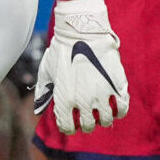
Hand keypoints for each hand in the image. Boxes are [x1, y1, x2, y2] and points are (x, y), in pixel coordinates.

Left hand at [35, 0, 129, 134]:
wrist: (82, 32)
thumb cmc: (61, 50)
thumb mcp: (46, 71)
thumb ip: (42, 92)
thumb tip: (37, 110)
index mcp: (64, 99)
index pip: (67, 127)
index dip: (69, 127)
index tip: (72, 121)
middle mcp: (83, 101)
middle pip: (88, 126)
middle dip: (87, 123)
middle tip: (88, 117)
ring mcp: (101, 94)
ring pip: (106, 120)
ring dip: (103, 119)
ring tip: (101, 111)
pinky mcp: (117, 85)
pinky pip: (122, 108)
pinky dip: (119, 111)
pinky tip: (115, 106)